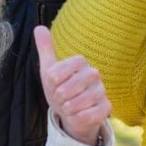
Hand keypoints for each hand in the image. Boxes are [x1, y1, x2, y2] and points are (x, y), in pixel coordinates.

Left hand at [35, 26, 110, 145]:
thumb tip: (39, 27)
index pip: (55, 74)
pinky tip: (78, 115)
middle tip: (61, 98)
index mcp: (80, 62)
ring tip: (69, 106)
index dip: (51, 84)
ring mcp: (102, 90)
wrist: (72, 112)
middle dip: (58, 98)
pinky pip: (87, 115)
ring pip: (76, 103)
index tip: (54, 86)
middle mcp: (94, 74)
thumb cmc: (60, 88)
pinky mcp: (106, 107)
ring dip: (67, 109)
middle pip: (66, 89)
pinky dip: (77, 118)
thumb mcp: (49, 69)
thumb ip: (45, 48)